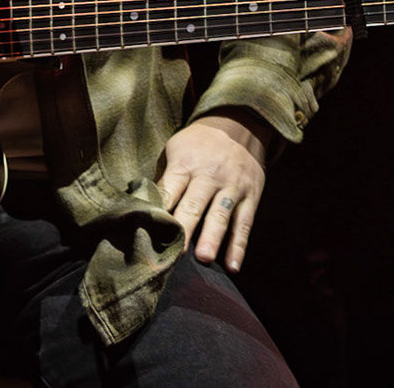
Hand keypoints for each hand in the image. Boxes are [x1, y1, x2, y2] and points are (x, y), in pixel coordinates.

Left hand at [155, 108, 270, 271]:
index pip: (169, 189)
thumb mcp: (175, 150)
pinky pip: (245, 223)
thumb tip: (143, 211)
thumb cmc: (197, 146)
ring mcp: (232, 186)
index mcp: (184, 165)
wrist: (238, 126)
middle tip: (176, 252)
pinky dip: (239, 246)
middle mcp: (208, 176)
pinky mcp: (251, 196)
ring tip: (205, 258)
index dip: (160, 211)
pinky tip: (233, 267)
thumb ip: (164, 180)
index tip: (150, 233)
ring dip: (213, 238)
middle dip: (185, 229)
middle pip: (194, 204)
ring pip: (221, 214)